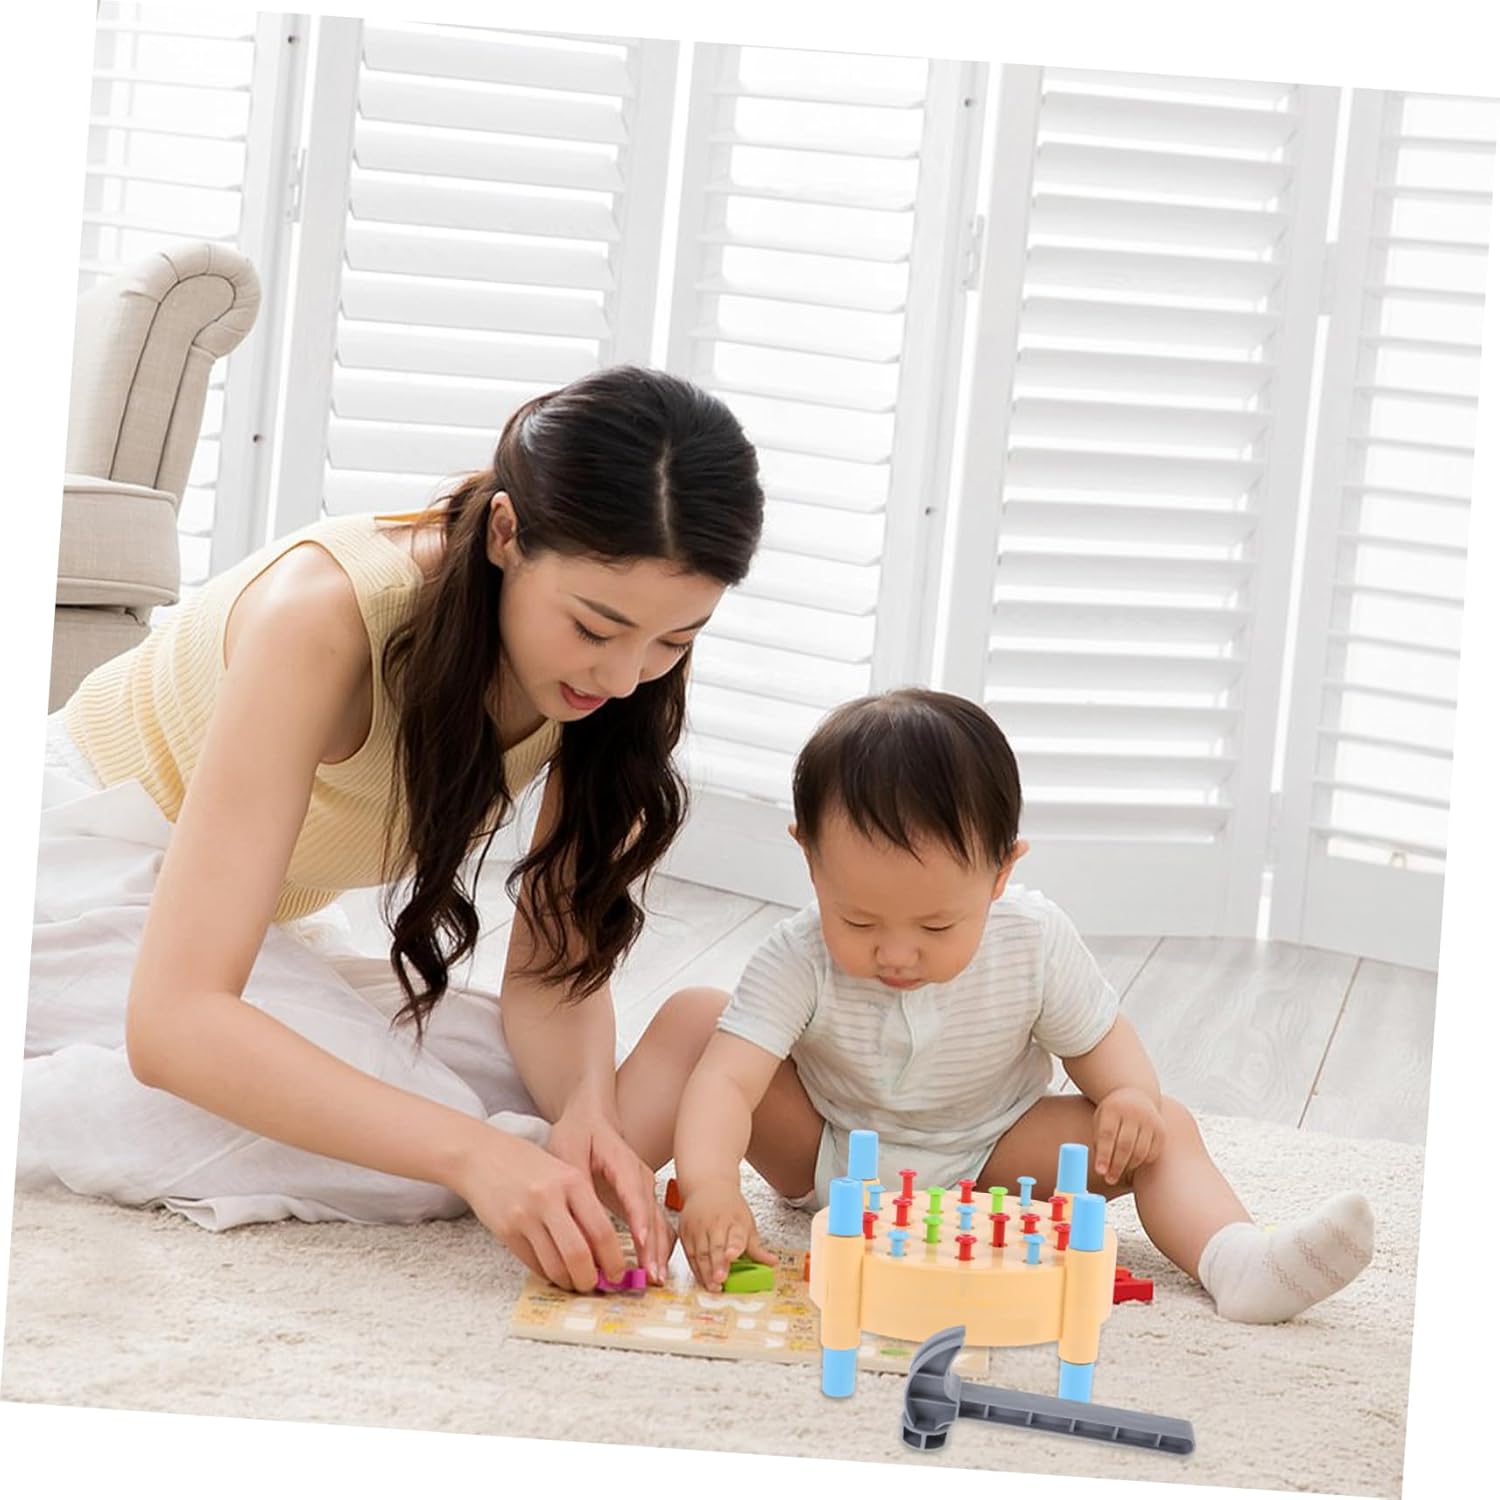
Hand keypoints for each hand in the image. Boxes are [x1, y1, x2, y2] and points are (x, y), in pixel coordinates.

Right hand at [450, 1127, 625, 1291]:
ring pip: (555, 1266)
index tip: (618, 1273)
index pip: (602, 1230)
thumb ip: (583, 1205)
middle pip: (579, 1255)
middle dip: (591, 1279)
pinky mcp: (506, 1231)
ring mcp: (525, 1216)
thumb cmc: (528, 1163)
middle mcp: (549, 1199)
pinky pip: (533, 1264)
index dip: (613, 1260)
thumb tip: (603, 1250)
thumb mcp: (563, 1172)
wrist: (481, 1155)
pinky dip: (548, 1274)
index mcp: (572, 1180)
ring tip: (575, 1281)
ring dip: (569, 1281)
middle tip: (597, 1284)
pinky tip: (555, 1271)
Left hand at [547, 1099, 673, 1283]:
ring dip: (658, 1250)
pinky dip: (656, 1246)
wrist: (592, 1118)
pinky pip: (655, 1225)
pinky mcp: (642, 1200)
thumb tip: (577, 1216)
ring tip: (655, 1277)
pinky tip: (653, 1268)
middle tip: (651, 1274)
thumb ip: (575, 1182)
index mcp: (622, 1162)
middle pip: (651, 1213)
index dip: (639, 1218)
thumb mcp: (568, 1151)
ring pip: (658, 1221)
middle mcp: (639, 1177)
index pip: (634, 1192)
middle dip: (653, 1245)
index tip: (642, 1241)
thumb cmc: (578, 1133)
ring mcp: (644, 1188)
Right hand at [679, 1180, 774, 1290]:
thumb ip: (757, 1247)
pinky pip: (689, 1255)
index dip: (734, 1246)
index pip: (736, 1234)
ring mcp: (698, 1227)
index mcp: (734, 1219)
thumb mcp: (747, 1222)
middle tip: (720, 1280)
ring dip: (706, 1272)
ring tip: (713, 1286)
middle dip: (718, 1264)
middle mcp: (715, 1222)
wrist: (707, 1186)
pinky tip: (702, 1279)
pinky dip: (695, 1269)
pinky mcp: (685, 1233)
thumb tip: (773, 1263)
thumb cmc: (730, 1207)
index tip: (732, 1255)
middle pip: (716, 1246)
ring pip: (700, 1253)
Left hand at [1092, 1086, 1164, 1185]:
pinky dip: (1142, 1162)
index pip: (1107, 1135)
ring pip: (1140, 1151)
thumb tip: (1100, 1170)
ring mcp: (1150, 1120)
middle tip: (1109, 1179)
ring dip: (1129, 1167)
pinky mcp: (1161, 1130)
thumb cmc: (1113, 1114)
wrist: (1136, 1096)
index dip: (1103, 1155)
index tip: (1100, 1172)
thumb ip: (1098, 1141)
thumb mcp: (1100, 1119)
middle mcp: (1134, 1112)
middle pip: (1125, 1145)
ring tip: (1118, 1174)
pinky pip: (1153, 1153)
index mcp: (1113, 1108)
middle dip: (1116, 1166)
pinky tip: (1133, 1165)